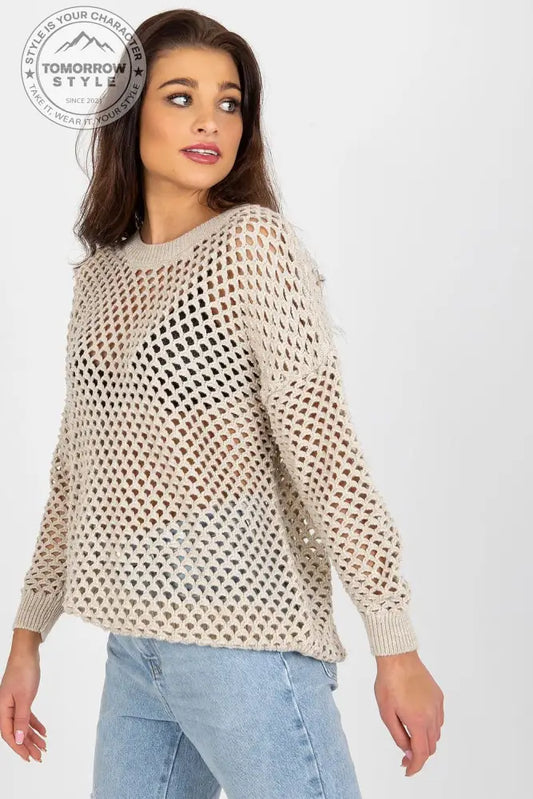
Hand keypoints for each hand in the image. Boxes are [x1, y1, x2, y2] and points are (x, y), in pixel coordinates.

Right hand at [0, 640, 46, 762]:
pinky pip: (27, 715)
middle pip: (16, 732)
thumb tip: (18, 739)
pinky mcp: (21, 698)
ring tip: (43, 747)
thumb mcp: (24, 698)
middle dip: (28, 745)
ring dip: (32, 736)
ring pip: (22, 724)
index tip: (29, 757)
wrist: (26, 653)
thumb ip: (21, 719)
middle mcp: (5, 708)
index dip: (18, 748)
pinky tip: (43, 731)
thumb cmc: (23, 672)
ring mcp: (13, 703)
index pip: (9, 734)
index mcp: (2, 710)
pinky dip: (35, 724)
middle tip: (39, 757)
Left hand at [374, 649, 443, 776]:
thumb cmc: (388, 683)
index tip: (408, 771)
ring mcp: (437, 705)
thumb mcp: (386, 713)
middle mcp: (432, 715)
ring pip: (436, 733)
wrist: (398, 658)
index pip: (421, 753)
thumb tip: (408, 752)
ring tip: (409, 736)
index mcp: (418, 721)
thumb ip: (399, 736)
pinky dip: (430, 726)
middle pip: (430, 746)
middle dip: (419, 754)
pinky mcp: (439, 696)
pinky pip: (438, 719)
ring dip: (425, 740)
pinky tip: (418, 720)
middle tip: (405, 755)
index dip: (415, 766)